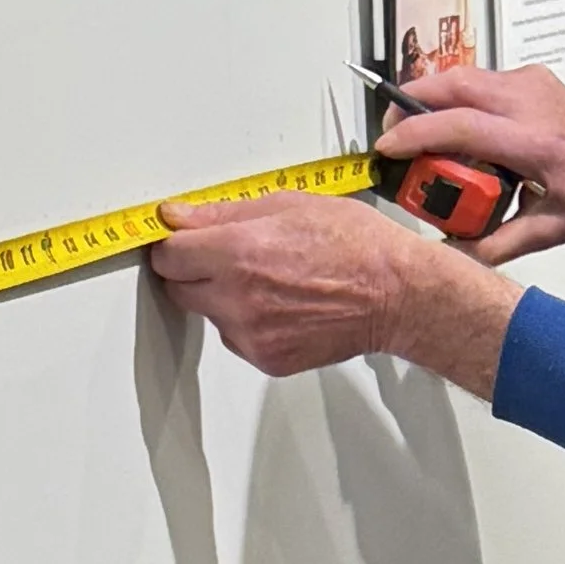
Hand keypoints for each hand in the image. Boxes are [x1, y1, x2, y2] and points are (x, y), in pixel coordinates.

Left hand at [149, 190, 415, 375]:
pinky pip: (235, 337)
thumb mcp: (288, 204)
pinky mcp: (266, 359)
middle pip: (177, 288)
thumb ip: (224, 213)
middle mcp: (237, 299)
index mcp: (238, 253)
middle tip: (230, 256)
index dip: (176, 243)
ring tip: (270, 280)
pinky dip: (248, 322)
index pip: (167, 255)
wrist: (398, 294)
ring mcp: (250, 335)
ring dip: (223, 296)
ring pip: (208, 313)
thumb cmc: (357, 245)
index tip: (183, 239)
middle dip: (193, 270)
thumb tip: (179, 216)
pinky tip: (282, 304)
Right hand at [374, 65, 564, 263]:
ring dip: (428, 95)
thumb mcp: (556, 228)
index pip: (464, 127)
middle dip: (410, 101)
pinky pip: (478, 78)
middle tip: (389, 129)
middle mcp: (532, 105)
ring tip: (411, 127)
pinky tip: (449, 121)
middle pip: (455, 85)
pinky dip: (454, 95)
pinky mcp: (528, 78)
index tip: (390, 146)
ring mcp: (530, 84)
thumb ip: (501, 243)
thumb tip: (457, 251)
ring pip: (463, 75)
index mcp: (538, 143)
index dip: (418, 134)